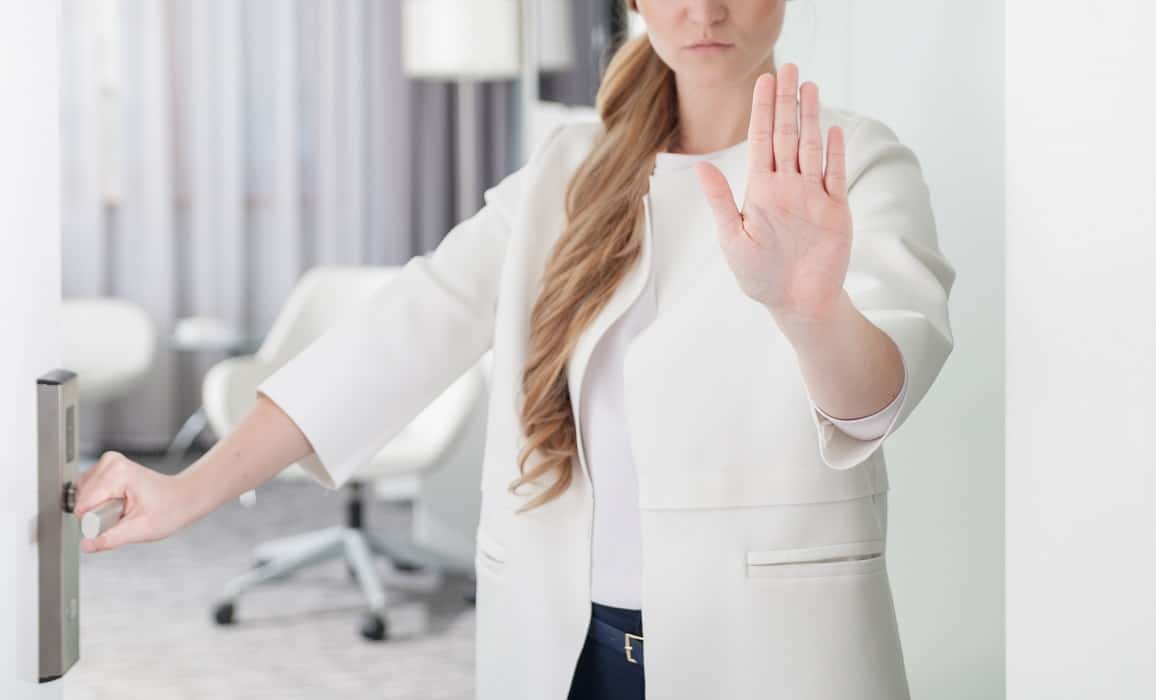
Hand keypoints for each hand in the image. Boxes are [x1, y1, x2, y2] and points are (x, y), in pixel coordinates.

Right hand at [72, 451, 191, 552]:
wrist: (182, 498)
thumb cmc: (168, 510)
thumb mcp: (140, 530)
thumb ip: (110, 539)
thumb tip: (86, 545)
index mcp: (117, 474)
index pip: (84, 505)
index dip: (96, 521)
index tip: (118, 520)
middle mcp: (110, 462)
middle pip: (82, 499)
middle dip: (98, 513)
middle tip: (125, 514)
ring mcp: (108, 462)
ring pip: (82, 495)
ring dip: (98, 508)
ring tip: (123, 508)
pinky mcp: (107, 467)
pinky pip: (87, 490)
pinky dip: (99, 501)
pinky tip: (117, 503)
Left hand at [694, 63, 852, 325]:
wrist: (797, 304)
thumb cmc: (760, 277)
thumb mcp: (733, 238)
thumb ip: (721, 201)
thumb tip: (701, 166)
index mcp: (761, 190)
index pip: (761, 140)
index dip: (763, 110)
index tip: (765, 81)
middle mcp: (788, 187)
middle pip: (787, 135)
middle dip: (787, 101)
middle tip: (790, 68)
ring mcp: (813, 196)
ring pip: (812, 147)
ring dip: (811, 117)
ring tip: (810, 86)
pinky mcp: (836, 211)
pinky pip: (836, 174)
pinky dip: (835, 152)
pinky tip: (832, 128)